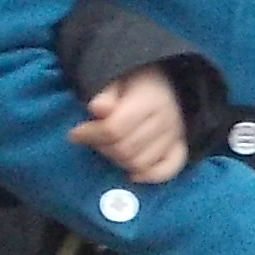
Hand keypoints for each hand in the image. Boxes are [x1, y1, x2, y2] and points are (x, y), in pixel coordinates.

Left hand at [69, 68, 187, 184]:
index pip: (115, 129)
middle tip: (91, 139)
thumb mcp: (117, 78)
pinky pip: (168, 170)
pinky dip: (150, 176)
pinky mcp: (180, 147)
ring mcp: (175, 136)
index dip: (90, 134)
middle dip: (101, 147)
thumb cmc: (134, 80)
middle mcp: (166, 120)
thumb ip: (106, 94)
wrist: (165, 79)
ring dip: (118, 160)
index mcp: (149, 101)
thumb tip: (96, 109)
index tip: (74, 134)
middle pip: (125, 150)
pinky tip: (133, 174)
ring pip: (140, 164)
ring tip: (108, 147)